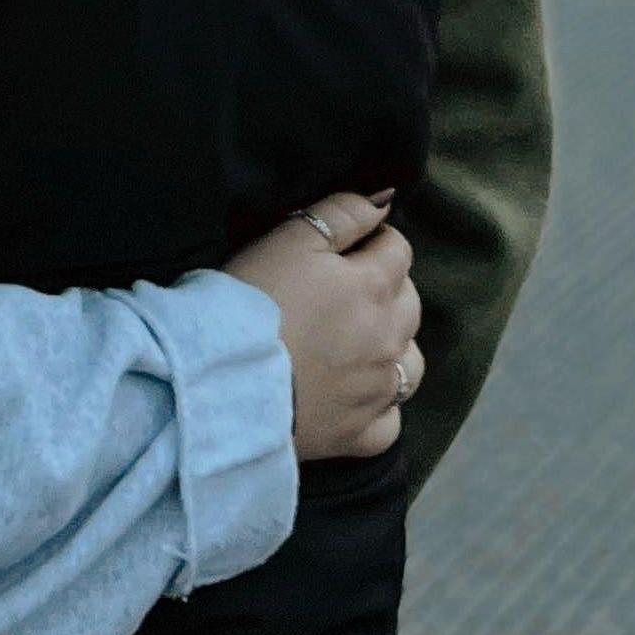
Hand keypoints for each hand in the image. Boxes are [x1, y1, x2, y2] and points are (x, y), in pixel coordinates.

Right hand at [226, 195, 422, 462]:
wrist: (224, 378)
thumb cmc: (249, 300)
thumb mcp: (287, 239)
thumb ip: (341, 214)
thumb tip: (385, 200)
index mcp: (372, 286)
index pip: (398, 250)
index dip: (373, 240)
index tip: (345, 245)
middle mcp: (387, 338)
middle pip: (410, 303)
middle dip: (388, 289)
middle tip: (344, 287)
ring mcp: (377, 390)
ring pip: (410, 363)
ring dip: (395, 346)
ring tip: (358, 341)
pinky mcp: (357, 434)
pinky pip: (390, 421)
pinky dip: (380, 406)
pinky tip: (356, 396)